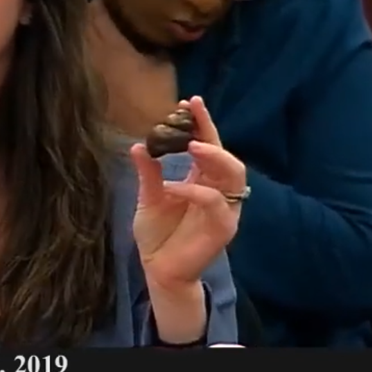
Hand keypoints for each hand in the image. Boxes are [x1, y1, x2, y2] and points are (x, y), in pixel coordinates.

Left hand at [86, 0, 178, 138]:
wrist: (141, 132)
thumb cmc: (155, 96)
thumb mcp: (162, 64)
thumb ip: (152, 41)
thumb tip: (147, 29)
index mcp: (111, 43)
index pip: (95, 11)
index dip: (98, 2)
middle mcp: (92, 52)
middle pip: (82, 23)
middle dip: (87, 14)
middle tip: (98, 8)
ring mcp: (83, 69)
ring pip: (76, 41)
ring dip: (83, 33)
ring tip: (93, 27)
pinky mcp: (80, 84)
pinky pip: (77, 59)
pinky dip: (81, 52)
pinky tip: (90, 52)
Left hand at [130, 96, 245, 288]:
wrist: (159, 270)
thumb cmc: (158, 235)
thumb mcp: (149, 198)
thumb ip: (149, 173)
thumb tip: (139, 145)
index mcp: (203, 181)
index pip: (208, 147)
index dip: (202, 124)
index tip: (190, 101)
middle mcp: (218, 193)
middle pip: (227, 156)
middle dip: (211, 133)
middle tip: (192, 114)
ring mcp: (224, 211)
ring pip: (233, 176)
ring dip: (214, 156)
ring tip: (192, 145)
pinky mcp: (223, 229)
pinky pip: (215, 203)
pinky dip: (195, 191)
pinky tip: (174, 187)